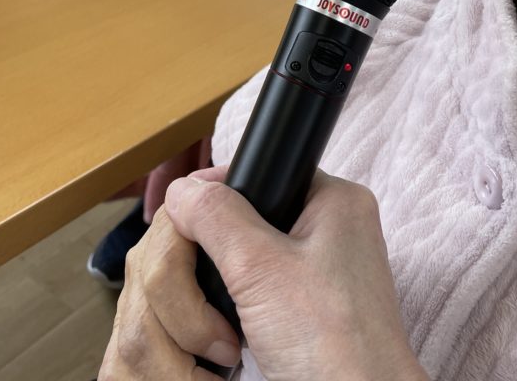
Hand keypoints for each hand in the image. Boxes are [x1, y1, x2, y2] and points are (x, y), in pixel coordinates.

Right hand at [99, 166, 427, 380]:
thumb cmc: (332, 344)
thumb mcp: (261, 268)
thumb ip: (216, 217)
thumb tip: (183, 189)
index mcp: (334, 200)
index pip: (257, 171)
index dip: (213, 195)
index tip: (182, 222)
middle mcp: (332, 227)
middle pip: (244, 216)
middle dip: (212, 254)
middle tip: (207, 288)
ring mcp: (322, 268)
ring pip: (244, 257)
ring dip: (220, 288)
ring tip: (224, 325)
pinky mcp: (309, 308)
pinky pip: (255, 290)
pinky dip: (235, 309)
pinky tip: (231, 333)